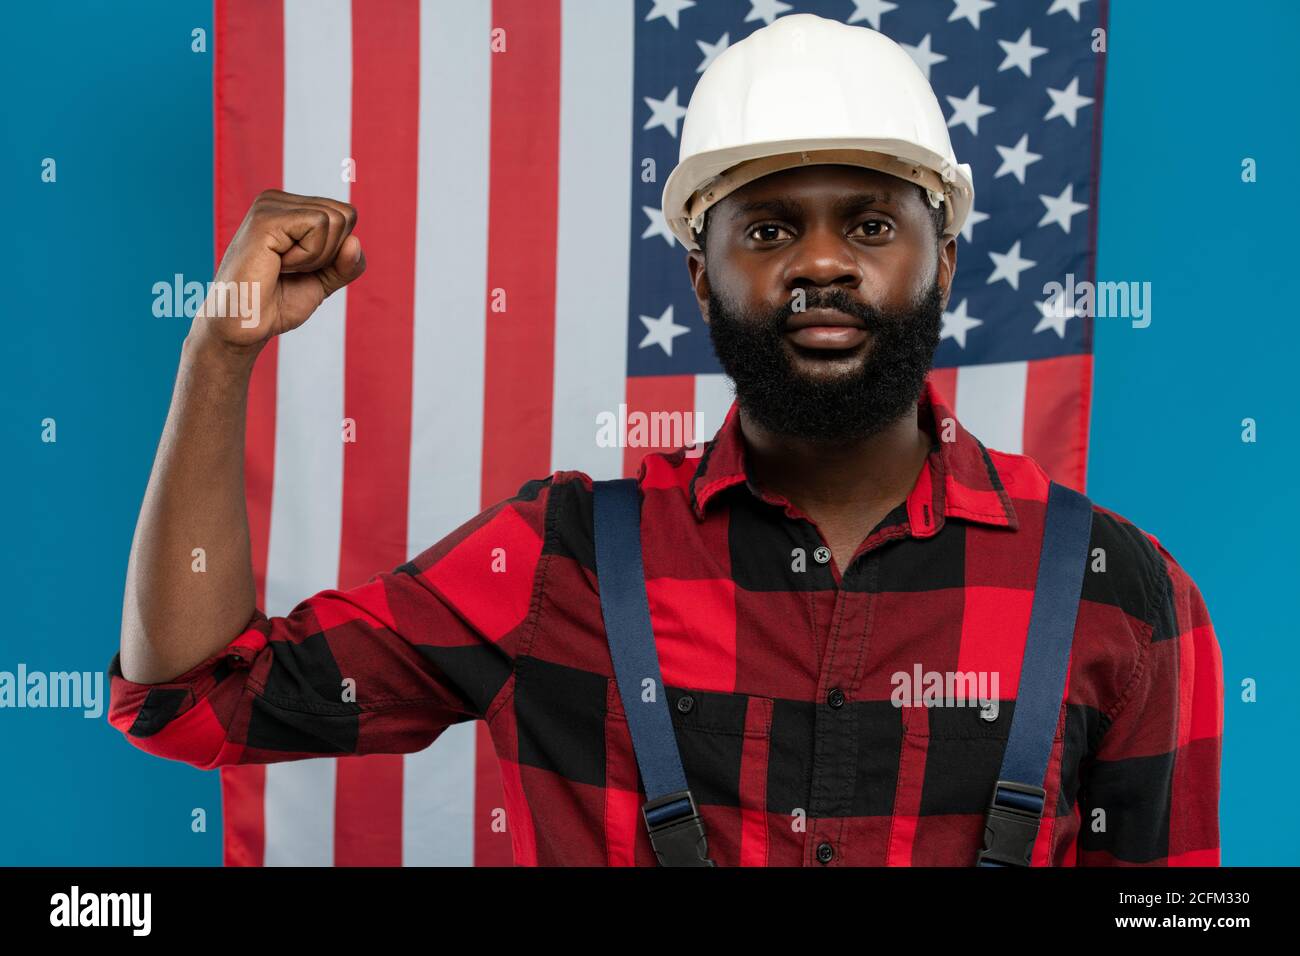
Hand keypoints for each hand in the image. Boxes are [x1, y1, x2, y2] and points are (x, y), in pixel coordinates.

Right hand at [190, 189, 364, 351]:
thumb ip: (347, 263)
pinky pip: (318, 226)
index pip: (347, 216)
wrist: (245, 326)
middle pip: (346, 215)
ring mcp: (269, 205)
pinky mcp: (265, 218)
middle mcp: (278, 200)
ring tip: (282, 267)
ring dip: (317, 256)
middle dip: (330, 253)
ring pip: (335, 219)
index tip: (303, 268)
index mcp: (290, 208)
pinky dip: (308, 256)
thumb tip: (355, 241)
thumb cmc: (277, 303)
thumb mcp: (325, 281)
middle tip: (292, 270)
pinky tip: (278, 264)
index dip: (337, 252)